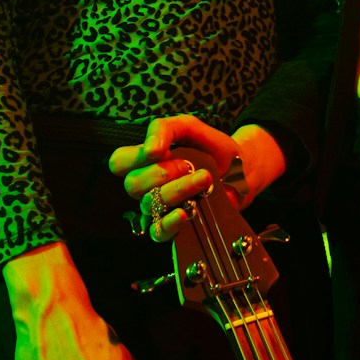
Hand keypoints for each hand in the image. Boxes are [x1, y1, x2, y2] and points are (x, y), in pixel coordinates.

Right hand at [109, 117, 286, 243]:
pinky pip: (159, 232)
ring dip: (179, 189)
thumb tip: (150, 149)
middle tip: (189, 165)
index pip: (118, 162)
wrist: (241, 170)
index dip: (135, 158)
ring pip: (150, 205)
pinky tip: (186, 212)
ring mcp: (160, 208)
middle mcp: (148, 185)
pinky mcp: (175, 226)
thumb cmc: (211, 147)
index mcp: (145, 160)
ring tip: (205, 179)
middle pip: (133, 185)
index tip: (161, 150)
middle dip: (163, 172)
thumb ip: (164, 128)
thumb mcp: (188, 126)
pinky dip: (170, 223)